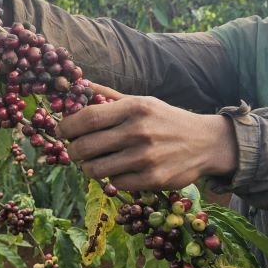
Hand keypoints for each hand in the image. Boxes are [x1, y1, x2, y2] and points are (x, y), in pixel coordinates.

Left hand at [58, 87, 237, 191]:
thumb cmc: (167, 120)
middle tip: (75, 150)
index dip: (67, 126)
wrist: (206, 143)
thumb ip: (109, 95)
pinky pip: (115, 183)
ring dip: (90, 168)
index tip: (60, 130)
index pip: (88, 118)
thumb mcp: (142, 101)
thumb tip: (78, 84)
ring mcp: (146, 157)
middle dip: (74, 151)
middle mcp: (139, 131)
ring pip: (96, 169)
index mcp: (134, 107)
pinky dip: (113, 179)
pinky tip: (120, 170)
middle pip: (86, 146)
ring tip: (95, 162)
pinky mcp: (152, 179)